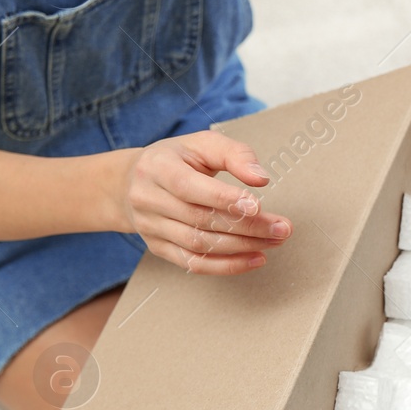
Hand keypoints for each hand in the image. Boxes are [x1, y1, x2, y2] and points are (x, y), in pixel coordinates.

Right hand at [115, 131, 291, 274]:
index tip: (258, 206)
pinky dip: (227, 266)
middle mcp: (149, 199)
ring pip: (199, 244)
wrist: (128, 183)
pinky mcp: (158, 248)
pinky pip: (193, 264)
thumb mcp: (202, 144)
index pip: (189, 188)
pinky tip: (255, 259)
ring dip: (242, 247)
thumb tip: (261, 177)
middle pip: (200, 219)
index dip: (224, 199)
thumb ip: (234, 154)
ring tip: (275, 241)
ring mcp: (151, 227)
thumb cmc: (176, 159)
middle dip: (247, 226)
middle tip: (282, 228)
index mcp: (157, 168)